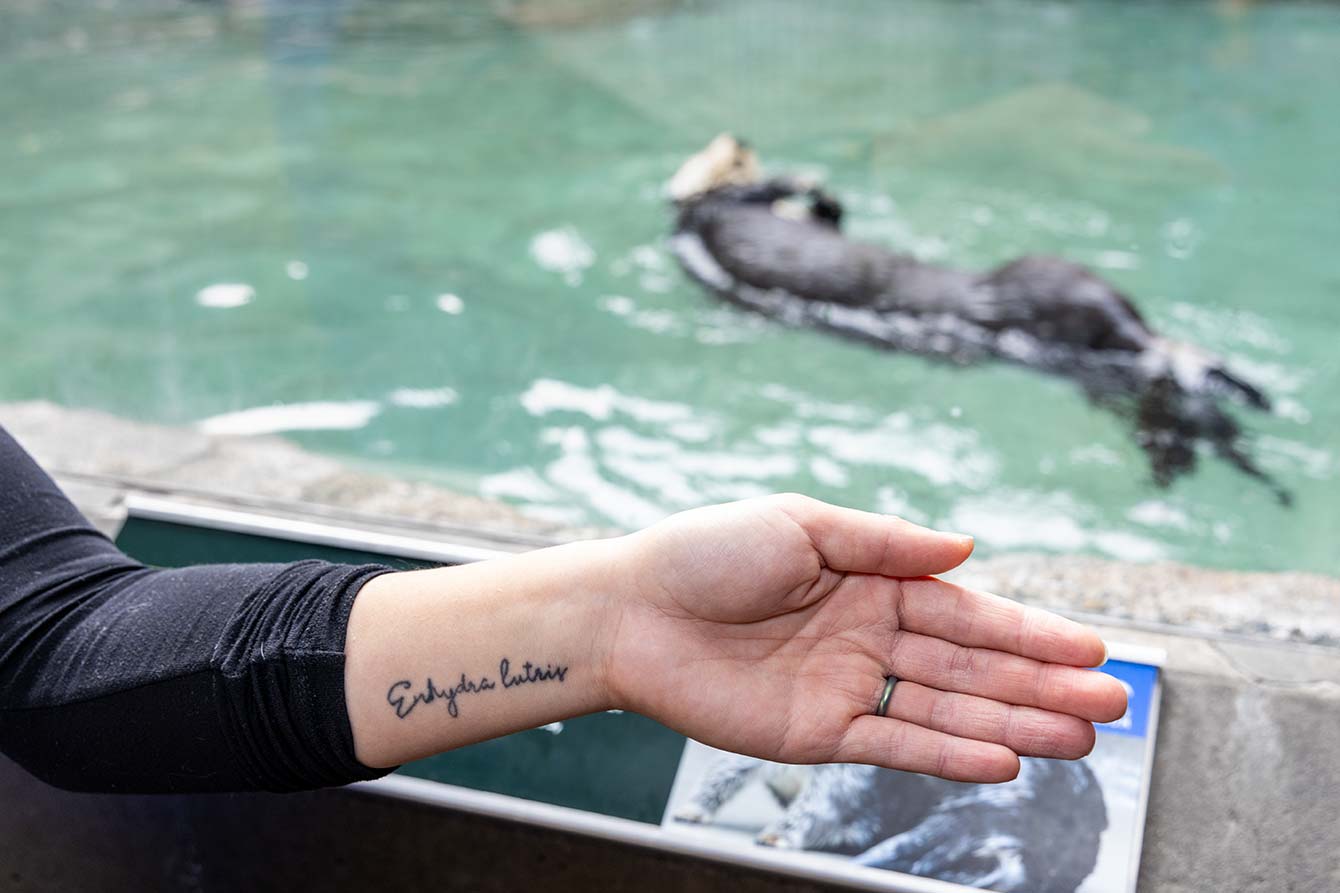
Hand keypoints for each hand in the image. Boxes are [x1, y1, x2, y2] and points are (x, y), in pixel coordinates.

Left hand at [601, 495, 1125, 782]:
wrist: (629, 612)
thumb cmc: (704, 553)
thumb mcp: (800, 522)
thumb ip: (885, 540)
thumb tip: (968, 545)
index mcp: (869, 580)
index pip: (966, 611)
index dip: (1029, 632)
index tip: (1090, 649)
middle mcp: (869, 635)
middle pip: (971, 666)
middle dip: (1041, 685)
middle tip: (1112, 706)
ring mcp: (848, 686)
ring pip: (946, 710)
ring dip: (1013, 724)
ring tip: (1079, 740)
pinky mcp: (817, 733)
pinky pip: (894, 746)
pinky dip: (947, 755)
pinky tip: (1002, 760)